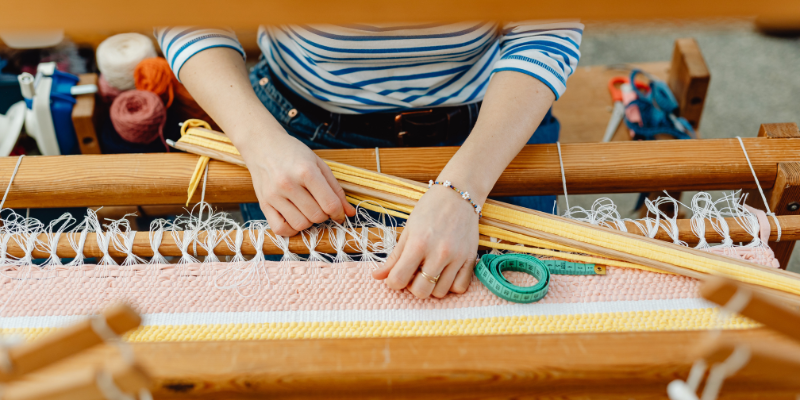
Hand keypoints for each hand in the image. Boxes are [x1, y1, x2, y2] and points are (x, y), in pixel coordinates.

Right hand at [241, 132, 355, 235]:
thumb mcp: (319, 165)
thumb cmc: (293, 153)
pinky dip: (291, 229)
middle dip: (324, 215)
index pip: (330, 204)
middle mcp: (288, 184)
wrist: (262, 145)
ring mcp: (274, 195)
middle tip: (321, 206)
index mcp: (306, 171)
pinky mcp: (263, 204)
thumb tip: (349, 213)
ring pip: (300, 225)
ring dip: (309, 222)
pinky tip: (295, 218)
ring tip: (307, 210)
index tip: (339, 213)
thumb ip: (336, 189)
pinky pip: (280, 229)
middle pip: (317, 216)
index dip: (339, 213)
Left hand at [372, 185, 478, 298]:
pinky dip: (451, 286)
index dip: (393, 282)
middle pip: (421, 291)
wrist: (458, 195)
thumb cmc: (430, 209)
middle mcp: (439, 253)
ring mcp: (457, 257)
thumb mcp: (408, 230)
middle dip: (413, 287)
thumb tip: (376, 276)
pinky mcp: (470, 259)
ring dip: (432, 287)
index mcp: (419, 243)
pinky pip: (460, 287)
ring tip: (430, 271)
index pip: (399, 279)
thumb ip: (394, 256)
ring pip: (440, 293)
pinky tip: (445, 273)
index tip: (396, 276)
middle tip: (414, 273)